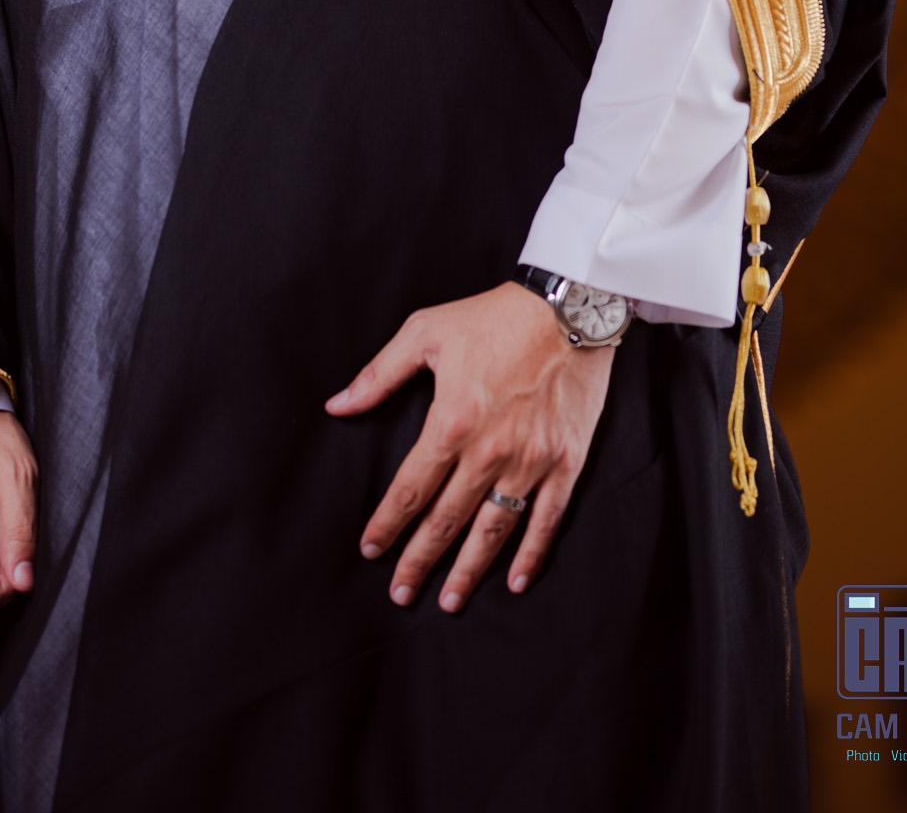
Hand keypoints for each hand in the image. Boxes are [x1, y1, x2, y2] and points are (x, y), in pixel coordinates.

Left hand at [326, 283, 613, 612]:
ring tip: (449, 601)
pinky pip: (546, 518)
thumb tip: (338, 405)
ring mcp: (531, 460)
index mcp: (451, 422)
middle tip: (400, 594)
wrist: (569, 306)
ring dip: (469, 569)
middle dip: (420, 561)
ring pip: (493, 529)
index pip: (411, 488)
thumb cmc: (493, 317)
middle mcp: (489, 451)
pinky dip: (531, 553)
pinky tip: (516, 580)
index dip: (388, 523)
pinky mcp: (565, 462)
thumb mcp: (425, 332)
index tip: (371, 549)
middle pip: (447, 520)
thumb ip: (379, 375)